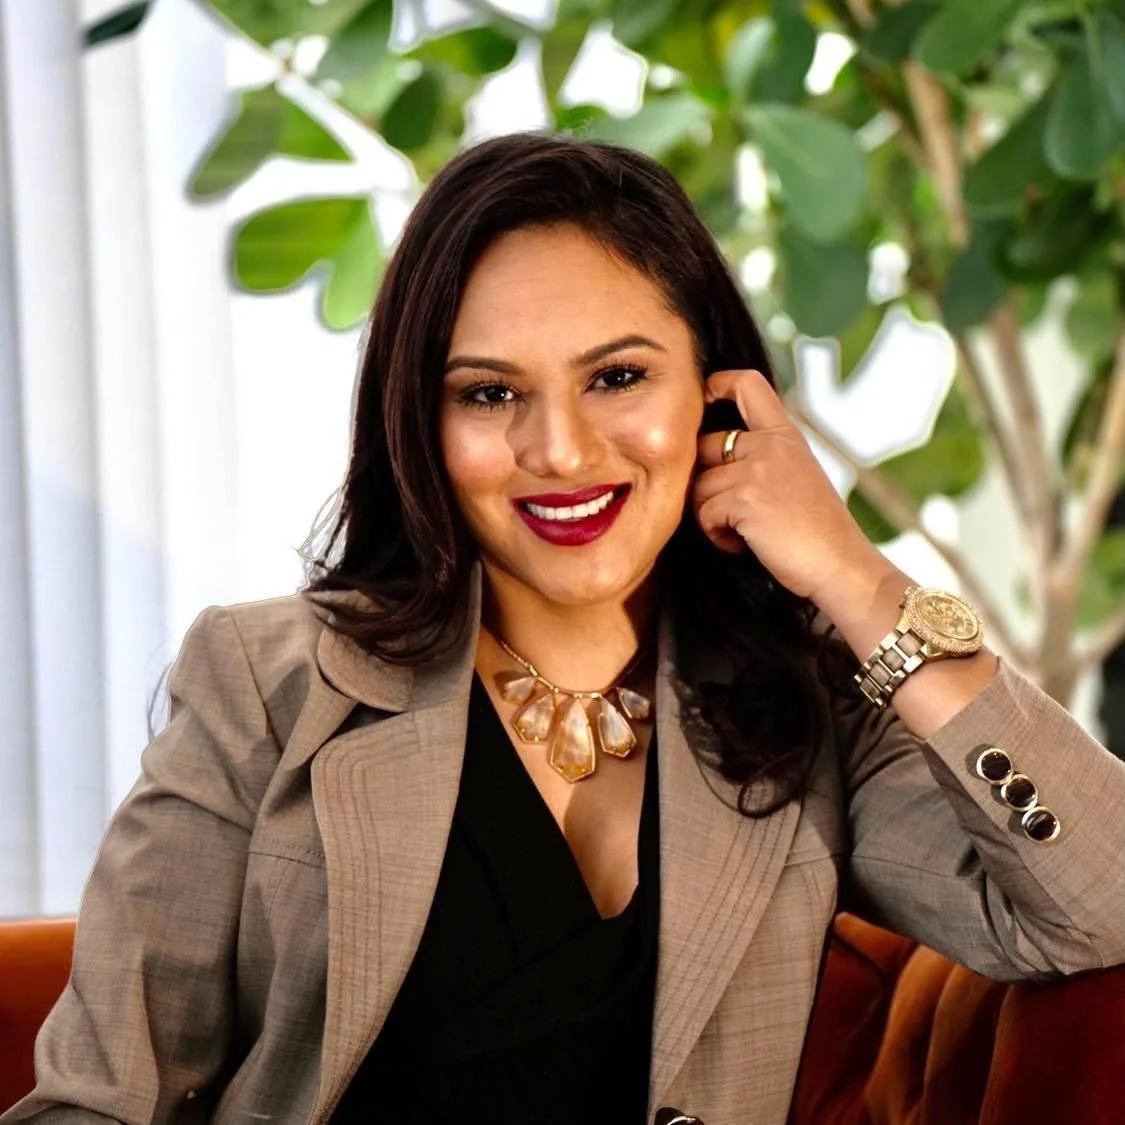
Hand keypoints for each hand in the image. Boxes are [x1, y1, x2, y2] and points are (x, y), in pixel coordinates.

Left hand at [692, 369, 891, 606]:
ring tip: (745, 532)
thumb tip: (715, 457)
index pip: (749, 385)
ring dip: (712, 515)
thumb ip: (766, 458)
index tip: (706, 395)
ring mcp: (757, 470)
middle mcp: (771, 445)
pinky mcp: (745, 498)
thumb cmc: (818, 532)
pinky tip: (744, 544)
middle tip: (731, 511)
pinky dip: (718, 535)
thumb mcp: (799, 476)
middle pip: (705, 444)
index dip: (718, 384)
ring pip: (699, 485)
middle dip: (705, 481)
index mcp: (786, 436)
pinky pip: (705, 513)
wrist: (841, 566)